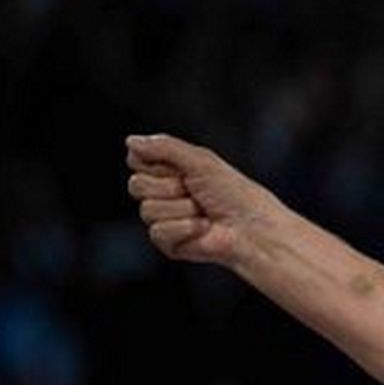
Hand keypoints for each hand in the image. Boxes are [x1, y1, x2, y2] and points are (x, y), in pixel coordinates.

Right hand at [126, 134, 288, 267]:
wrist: (253, 229)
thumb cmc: (235, 195)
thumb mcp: (201, 161)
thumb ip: (165, 148)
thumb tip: (130, 141)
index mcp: (170, 172)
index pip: (136, 159)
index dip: (158, 163)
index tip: (184, 169)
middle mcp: (163, 195)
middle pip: (136, 184)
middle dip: (170, 187)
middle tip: (198, 193)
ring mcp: (164, 220)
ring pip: (147, 209)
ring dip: (182, 209)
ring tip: (205, 213)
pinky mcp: (169, 244)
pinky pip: (157, 231)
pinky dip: (184, 228)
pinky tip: (204, 229)